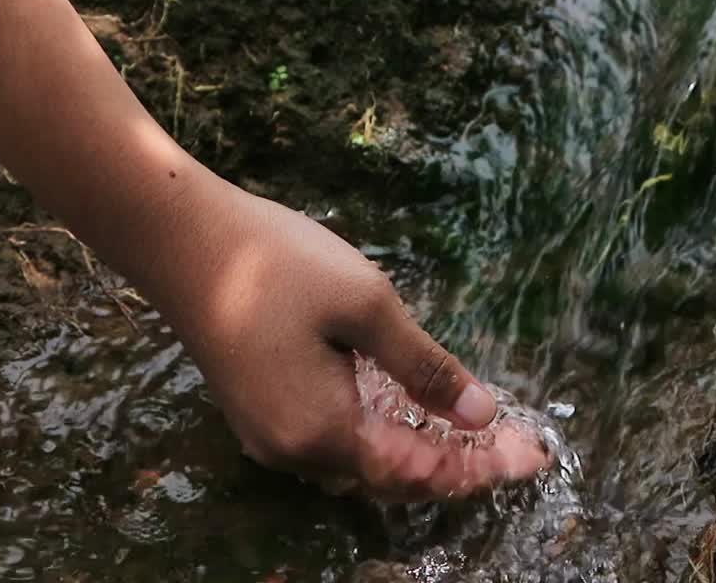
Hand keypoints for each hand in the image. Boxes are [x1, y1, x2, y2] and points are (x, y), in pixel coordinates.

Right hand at [146, 177, 548, 499]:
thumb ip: (424, 367)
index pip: (421, 471)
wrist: (180, 238)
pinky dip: (387, 436)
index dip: (482, 468)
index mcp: (323, 432)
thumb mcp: (367, 306)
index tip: (536, 458)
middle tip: (521, 450)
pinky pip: (339, 441)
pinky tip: (416, 416)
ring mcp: (272, 435)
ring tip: (483, 440)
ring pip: (367, 462)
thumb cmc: (277, 264)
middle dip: (462, 466)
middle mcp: (294, 451)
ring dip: (426, 454)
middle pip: (395, 477)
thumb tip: (481, 414)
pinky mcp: (262, 411)